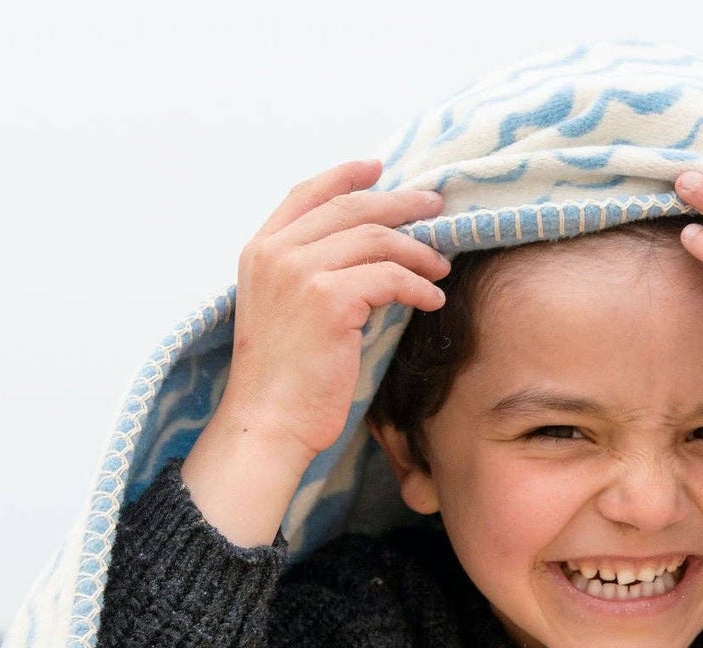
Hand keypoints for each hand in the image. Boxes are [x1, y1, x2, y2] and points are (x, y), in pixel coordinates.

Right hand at [215, 158, 449, 467]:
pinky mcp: (329, 300)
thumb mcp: (284, 314)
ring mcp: (300, 273)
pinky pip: (389, 278)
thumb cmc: (283, 383)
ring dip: (418, 251)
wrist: (267, 423)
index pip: (307, 194)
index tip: (380, 168)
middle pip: (350, 209)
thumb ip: (309, 277)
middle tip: (437, 209)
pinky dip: (418, 287)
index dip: (346, 177)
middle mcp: (277, 253)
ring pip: (375, 239)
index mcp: (260, 251)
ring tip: (442, 266)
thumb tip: (366, 258)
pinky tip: (433, 300)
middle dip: (400, 205)